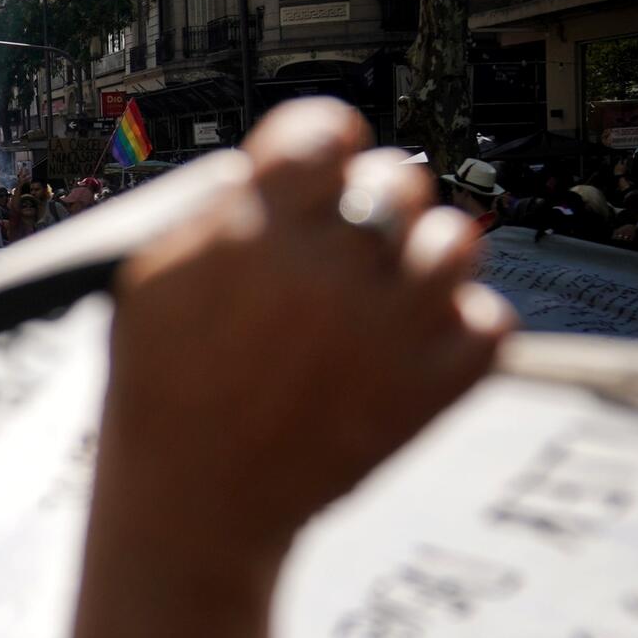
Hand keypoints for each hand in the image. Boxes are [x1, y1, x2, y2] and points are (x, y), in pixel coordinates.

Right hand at [103, 98, 513, 556]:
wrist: (192, 506)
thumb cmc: (161, 392)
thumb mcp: (147, 281)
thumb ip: (212, 213)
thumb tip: (270, 171)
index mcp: (252, 231)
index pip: (327, 131)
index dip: (326, 142)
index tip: (323, 168)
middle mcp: (328, 271)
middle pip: (397, 181)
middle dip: (373, 203)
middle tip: (348, 243)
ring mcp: (388, 330)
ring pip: (457, 242)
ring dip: (424, 258)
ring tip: (387, 289)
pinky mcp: (430, 389)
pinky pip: (490, 321)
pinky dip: (460, 327)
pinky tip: (410, 341)